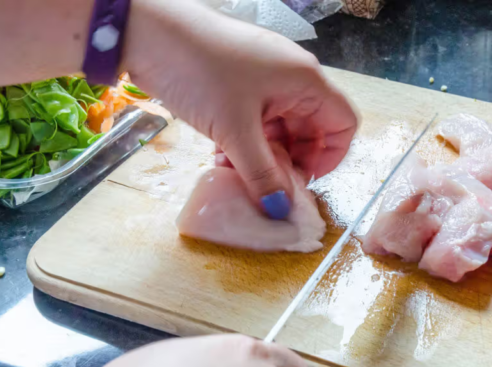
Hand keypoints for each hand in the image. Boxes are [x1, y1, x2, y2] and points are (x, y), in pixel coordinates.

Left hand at [123, 0, 358, 218]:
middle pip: (312, 128)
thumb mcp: (234, 131)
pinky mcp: (241, 80)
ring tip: (238, 172)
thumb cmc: (199, 70)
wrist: (147, 31)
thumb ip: (262, 175)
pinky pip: (258, 118)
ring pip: (281, 126)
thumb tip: (280, 209)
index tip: (302, 181)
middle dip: (292, 161)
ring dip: (265, 155)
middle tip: (267, 185)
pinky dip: (247, 141)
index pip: (343, 123)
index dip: (330, 158)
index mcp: (306, 80)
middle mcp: (293, 76)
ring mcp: (266, 76)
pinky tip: (223, 157)